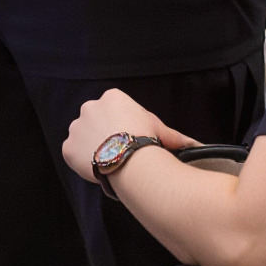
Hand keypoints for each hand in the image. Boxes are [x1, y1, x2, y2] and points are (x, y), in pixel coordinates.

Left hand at [63, 89, 197, 182]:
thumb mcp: (164, 132)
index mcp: (112, 98)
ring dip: (92, 146)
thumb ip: (174, 136)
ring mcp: (76, 127)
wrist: (131, 161)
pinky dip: (82, 161)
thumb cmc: (149, 142)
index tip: (131, 139)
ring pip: (83, 136)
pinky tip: (98, 167)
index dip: (123, 125)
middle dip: (105, 134)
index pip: (114, 109)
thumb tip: (197, 145)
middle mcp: (89, 107)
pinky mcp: (68, 147)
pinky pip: (73, 153)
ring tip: (110, 160)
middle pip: (96, 121)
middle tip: (120, 151)